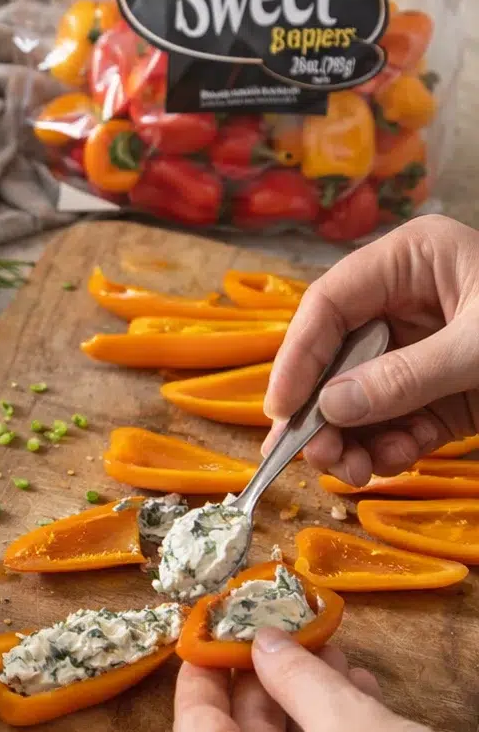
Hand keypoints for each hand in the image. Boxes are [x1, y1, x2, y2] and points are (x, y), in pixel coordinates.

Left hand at [173, 630, 478, 731]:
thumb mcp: (348, 718)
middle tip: (293, 639)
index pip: (193, 723)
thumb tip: (263, 645)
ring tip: (337, 666)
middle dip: (268, 685)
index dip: (203, 671)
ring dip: (303, 712)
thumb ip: (294, 674)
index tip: (216, 632)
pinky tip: (357, 711)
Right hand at [263, 214, 478, 484]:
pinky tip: (390, 463)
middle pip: (341, 354)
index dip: (299, 355)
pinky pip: (400, 418)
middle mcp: (412, 300)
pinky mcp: (449, 390)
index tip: (282, 409)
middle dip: (325, 409)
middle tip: (313, 456)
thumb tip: (331, 408)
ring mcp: (429, 348)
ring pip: (364, 394)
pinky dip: (391, 445)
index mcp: (414, 260)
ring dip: (354, 437)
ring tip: (353, 472)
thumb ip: (404, 378)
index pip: (333, 302)